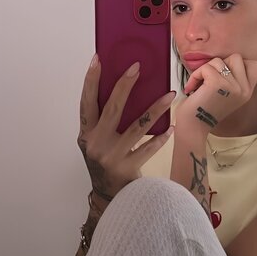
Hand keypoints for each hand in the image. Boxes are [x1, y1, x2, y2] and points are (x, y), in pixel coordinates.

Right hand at [77, 58, 175, 203]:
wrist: (108, 196)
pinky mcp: (127, 168)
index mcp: (86, 134)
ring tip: (170, 95)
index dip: (91, 80)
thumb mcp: (97, 142)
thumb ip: (104, 121)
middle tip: (137, 67)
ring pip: (137, 126)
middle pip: (112, 109)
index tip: (97, 59)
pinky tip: (170, 126)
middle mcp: (96, 143)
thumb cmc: (106, 162)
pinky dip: (160, 137)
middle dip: (125, 85)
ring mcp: (111, 156)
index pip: (86, 102)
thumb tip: (124, 89)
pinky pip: (148, 147)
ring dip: (155, 108)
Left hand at [176, 53, 256, 135]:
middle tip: (210, 80)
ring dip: (205, 70)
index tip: (224, 76)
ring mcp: (232, 86)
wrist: (193, 127)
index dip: (238, 64)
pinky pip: (206, 67)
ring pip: (219, 60)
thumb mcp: (228, 95)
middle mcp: (244, 89)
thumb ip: (234, 79)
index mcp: (248, 92)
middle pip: (237, 57)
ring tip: (200, 86)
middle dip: (219, 65)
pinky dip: (195, 76)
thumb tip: (228, 60)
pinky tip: (192, 88)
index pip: (255, 65)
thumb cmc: (205, 110)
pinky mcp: (217, 83)